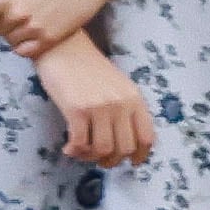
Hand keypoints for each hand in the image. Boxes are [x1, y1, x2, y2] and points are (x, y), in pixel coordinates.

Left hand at [0, 0, 120, 57]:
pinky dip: (24, 45)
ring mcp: (33, 29)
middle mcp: (16, 16)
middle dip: (1, 20)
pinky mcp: (49, 39)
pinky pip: (25, 51)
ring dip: (14, 32)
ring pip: (10, 41)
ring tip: (27, 18)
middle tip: (16, 9)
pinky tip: (32, 32)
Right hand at [36, 35, 150, 165]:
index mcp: (134, 98)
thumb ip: (124, 109)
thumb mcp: (116, 86)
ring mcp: (99, 107)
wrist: (62, 47)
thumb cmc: (87, 67)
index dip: (140, 155)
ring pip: (103, 149)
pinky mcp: (77, 110)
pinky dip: (75, 151)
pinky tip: (69, 148)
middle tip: (99, 159)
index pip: (146, 137)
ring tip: (82, 152)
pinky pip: (81, 143)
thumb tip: (122, 142)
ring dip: (91, 157)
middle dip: (111, 160)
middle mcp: (120, 104)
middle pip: (124, 148)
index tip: (131, 162)